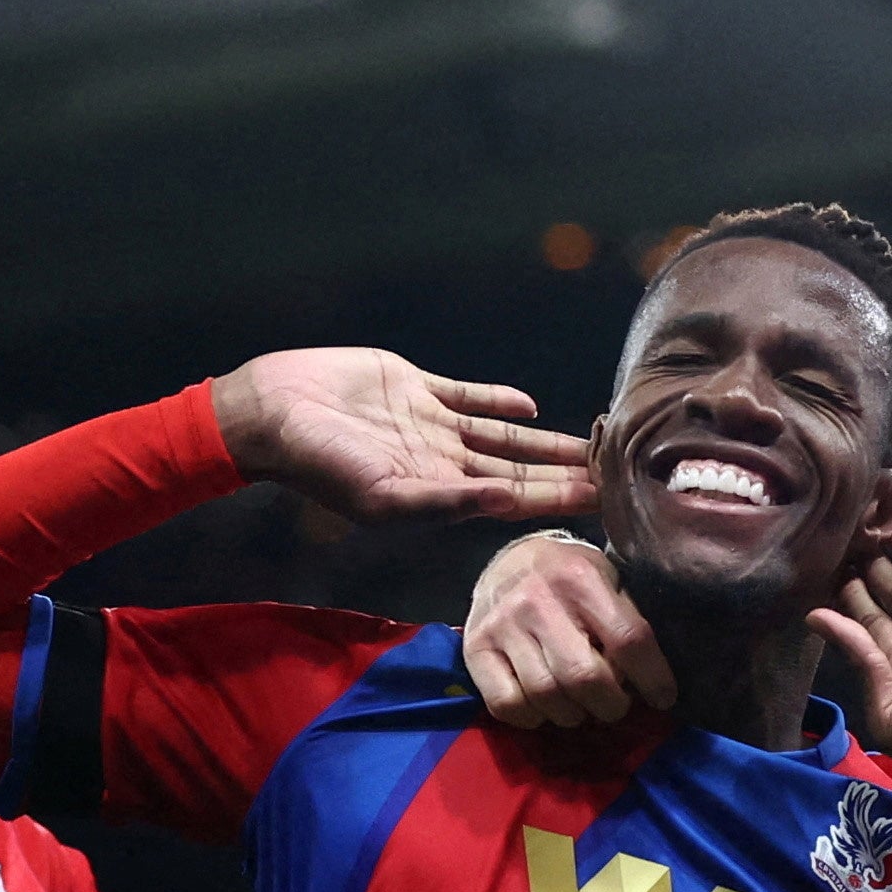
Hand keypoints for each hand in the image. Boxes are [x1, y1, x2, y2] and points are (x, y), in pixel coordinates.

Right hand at [211, 349, 595, 523]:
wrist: (273, 413)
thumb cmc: (320, 465)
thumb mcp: (383, 495)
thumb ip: (446, 501)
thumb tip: (506, 503)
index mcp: (439, 493)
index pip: (514, 499)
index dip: (558, 499)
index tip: (603, 500)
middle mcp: (442, 462)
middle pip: (519, 468)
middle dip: (565, 473)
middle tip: (618, 473)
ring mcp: (430, 425)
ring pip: (503, 435)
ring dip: (544, 439)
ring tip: (589, 442)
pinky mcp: (414, 388)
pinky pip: (467, 397)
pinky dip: (498, 401)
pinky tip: (532, 405)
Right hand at [464, 534, 673, 726]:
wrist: (509, 560)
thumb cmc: (569, 578)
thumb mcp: (606, 580)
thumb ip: (626, 622)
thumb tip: (649, 682)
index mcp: (581, 578)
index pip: (627, 639)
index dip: (652, 678)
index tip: (663, 698)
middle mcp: (538, 600)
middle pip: (584, 677)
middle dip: (611, 705)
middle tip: (614, 705)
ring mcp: (502, 624)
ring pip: (546, 696)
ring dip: (573, 714)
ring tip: (580, 706)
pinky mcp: (475, 648)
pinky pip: (507, 705)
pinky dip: (532, 718)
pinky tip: (544, 706)